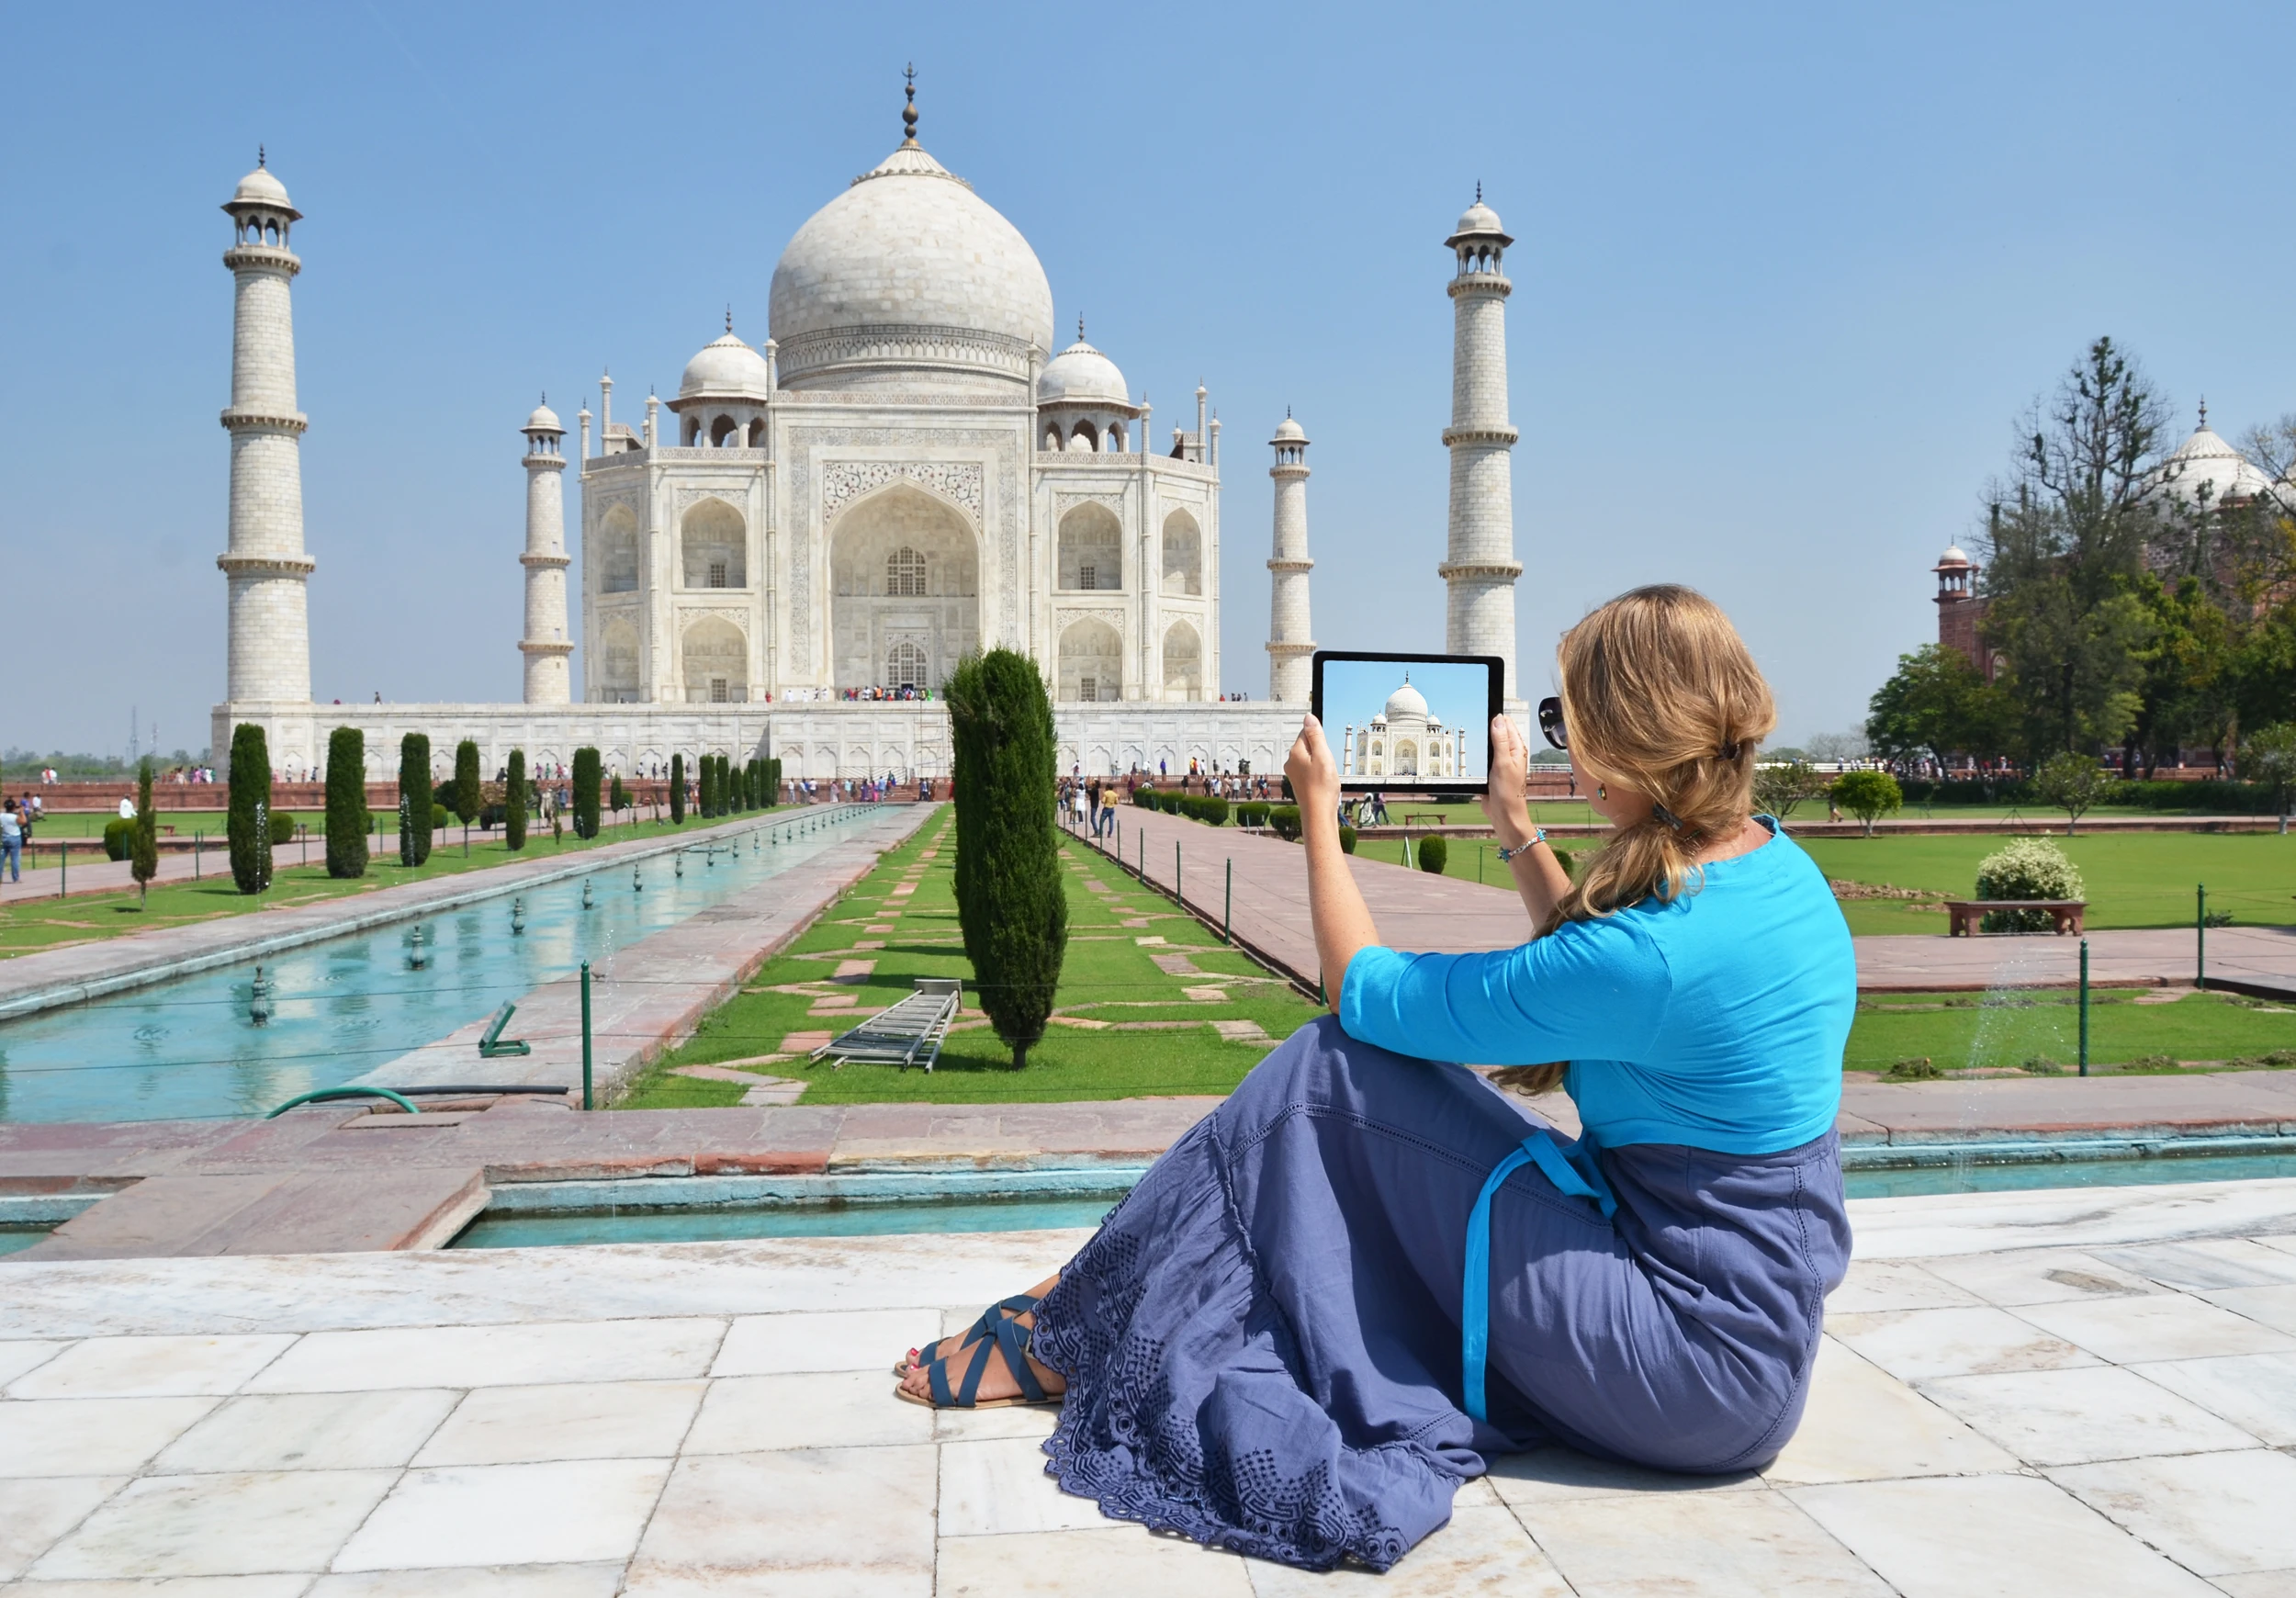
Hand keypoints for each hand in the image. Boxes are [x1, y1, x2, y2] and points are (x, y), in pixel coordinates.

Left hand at [1285, 714, 1339, 822]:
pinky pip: (1310, 771)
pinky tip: (1324, 784)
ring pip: (1310, 759)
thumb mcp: (1323, 755)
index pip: (1306, 733)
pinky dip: (1319, 774)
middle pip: (1308, 746)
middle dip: (1321, 752)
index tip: (1326, 752)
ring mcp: (1294, 773)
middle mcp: (1290, 761)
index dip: (1320, 740)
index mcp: (1295, 752)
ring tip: (1326, 777)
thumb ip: (1315, 735)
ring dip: (1321, 764)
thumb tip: (1308, 717)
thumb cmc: (1322, 787)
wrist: (1318, 814)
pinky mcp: (1299, 783)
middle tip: (1327, 766)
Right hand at [1481, 714, 1534, 848]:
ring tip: (1472, 733)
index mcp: (1516, 748)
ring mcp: (1500, 762)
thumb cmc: (1508, 793)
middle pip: (1497, 732)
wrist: (1504, 815)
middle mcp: (1510, 753)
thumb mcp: (1502, 763)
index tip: (1482, 711)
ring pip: (1489, 744)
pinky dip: (1478, 753)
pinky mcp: (1491, 771)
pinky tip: (1472, 752)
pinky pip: (1484, 757)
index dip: (1496, 717)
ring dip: (1482, 740)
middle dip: (1487, 726)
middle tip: (1474, 720)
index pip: (1506, 723)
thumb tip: (1498, 720)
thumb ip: (1500, 741)